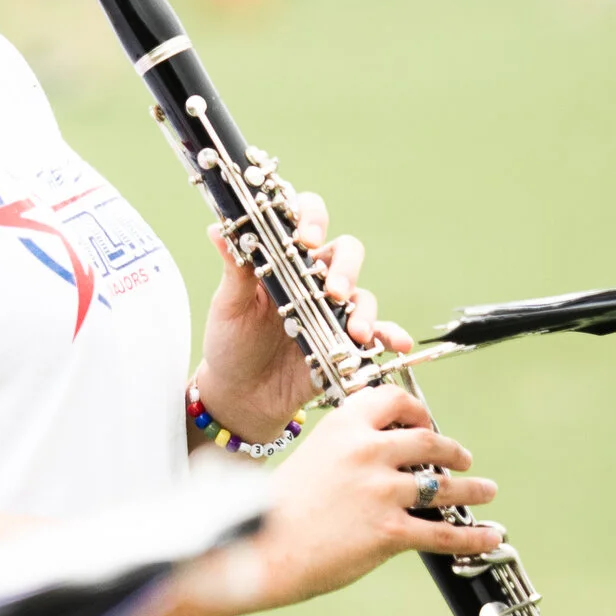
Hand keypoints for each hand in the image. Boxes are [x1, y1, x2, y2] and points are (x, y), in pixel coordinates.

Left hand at [195, 187, 413, 444]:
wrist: (240, 396)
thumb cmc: (230, 342)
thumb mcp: (229, 306)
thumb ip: (234, 269)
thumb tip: (219, 228)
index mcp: (283, 260)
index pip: (305, 221)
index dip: (312, 219)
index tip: (306, 239)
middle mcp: (313, 279)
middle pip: (345, 252)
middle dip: (346, 267)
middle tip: (333, 290)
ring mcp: (332, 310)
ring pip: (361, 293)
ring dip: (364, 308)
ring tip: (354, 331)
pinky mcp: (344, 341)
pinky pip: (377, 333)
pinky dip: (390, 334)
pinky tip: (396, 342)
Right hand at [240, 384, 502, 610]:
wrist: (260, 550)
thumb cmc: (278, 510)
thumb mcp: (311, 458)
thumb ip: (346, 449)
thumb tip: (384, 456)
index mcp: (344, 426)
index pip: (394, 401)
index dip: (418, 411)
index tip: (426, 422)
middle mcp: (367, 452)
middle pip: (429, 442)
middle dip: (453, 450)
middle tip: (463, 458)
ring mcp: (381, 491)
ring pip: (445, 487)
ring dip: (472, 488)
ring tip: (485, 490)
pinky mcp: (390, 532)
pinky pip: (445, 533)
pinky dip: (474, 535)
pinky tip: (491, 534)